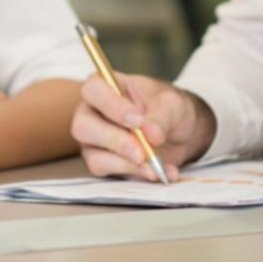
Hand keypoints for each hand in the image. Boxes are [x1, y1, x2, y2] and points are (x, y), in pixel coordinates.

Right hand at [72, 72, 215, 180]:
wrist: (180, 134)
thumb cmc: (169, 109)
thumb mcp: (173, 105)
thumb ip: (161, 117)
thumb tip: (151, 135)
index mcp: (106, 87)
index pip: (93, 90)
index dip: (111, 105)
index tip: (137, 120)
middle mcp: (92, 113)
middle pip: (82, 126)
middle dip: (114, 141)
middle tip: (142, 152)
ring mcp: (94, 140)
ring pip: (93, 155)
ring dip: (125, 164)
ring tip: (154, 166)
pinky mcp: (102, 162)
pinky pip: (107, 172)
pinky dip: (134, 174)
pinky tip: (157, 172)